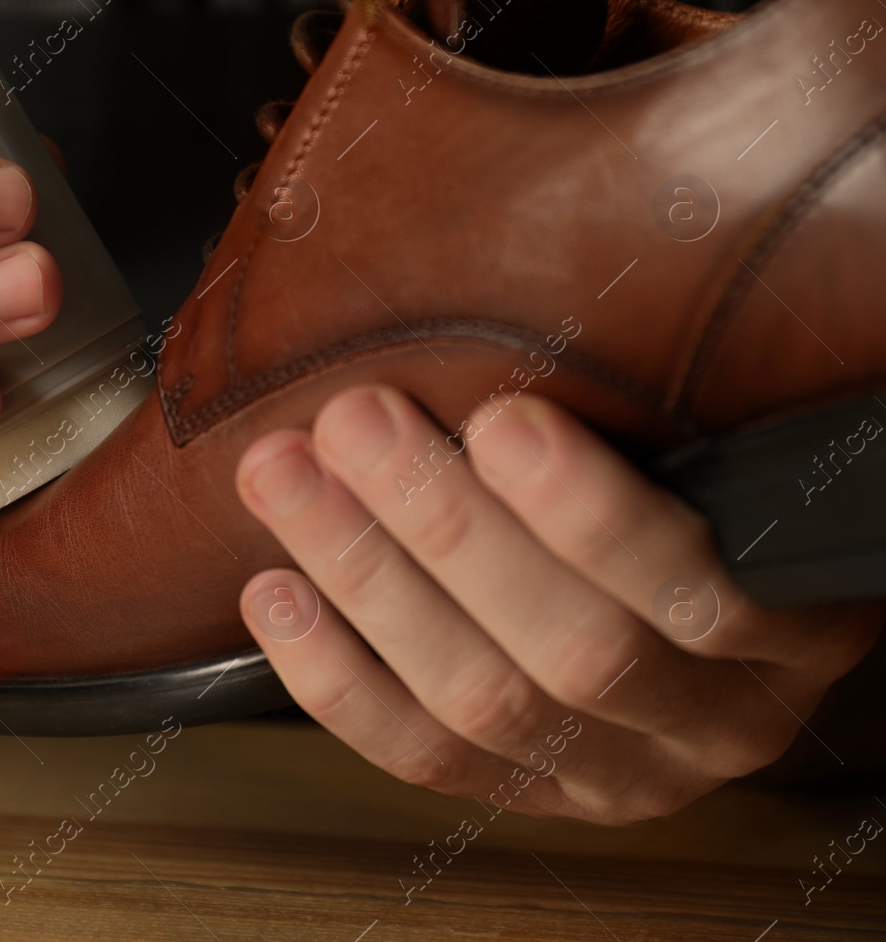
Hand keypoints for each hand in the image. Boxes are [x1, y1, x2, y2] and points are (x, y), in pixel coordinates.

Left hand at [235, 386, 883, 823]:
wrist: (717, 621)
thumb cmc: (708, 496)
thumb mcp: (725, 451)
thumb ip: (664, 410)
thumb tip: (548, 276)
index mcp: (795, 625)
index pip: (697, 590)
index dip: (591, 516)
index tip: (501, 419)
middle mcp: (714, 719)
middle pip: (572, 649)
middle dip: (443, 525)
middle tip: (352, 420)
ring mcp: (618, 773)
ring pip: (481, 699)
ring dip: (367, 580)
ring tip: (285, 478)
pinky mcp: (527, 796)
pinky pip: (421, 755)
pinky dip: (336, 677)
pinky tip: (277, 592)